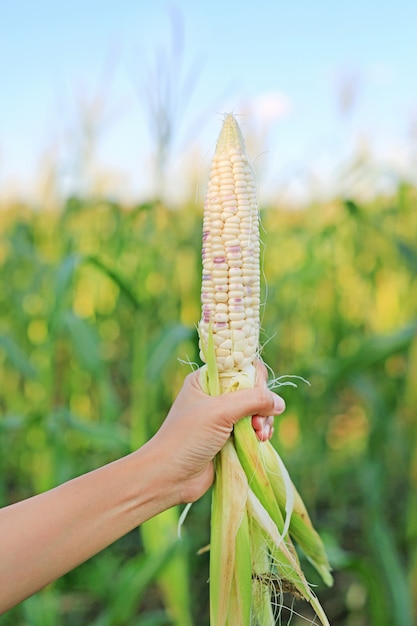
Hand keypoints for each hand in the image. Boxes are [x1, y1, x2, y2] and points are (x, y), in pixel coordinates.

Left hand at [150, 361, 285, 504]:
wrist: (169, 477)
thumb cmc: (188, 438)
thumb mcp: (220, 412)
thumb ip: (252, 401)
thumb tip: (280, 403)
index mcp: (206, 380)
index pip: (240, 367)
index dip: (255, 379)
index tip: (258, 395)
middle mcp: (215, 396)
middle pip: (253, 390)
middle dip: (261, 405)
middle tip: (258, 423)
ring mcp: (222, 418)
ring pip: (256, 411)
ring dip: (263, 421)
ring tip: (260, 435)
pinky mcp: (229, 438)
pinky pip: (254, 429)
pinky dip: (261, 434)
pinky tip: (261, 441)